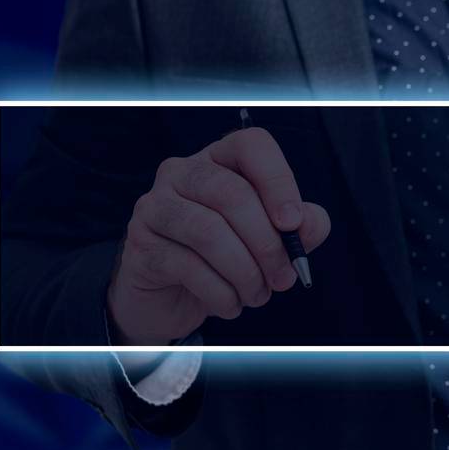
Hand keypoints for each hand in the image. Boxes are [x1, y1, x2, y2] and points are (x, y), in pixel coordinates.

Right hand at [107, 127, 330, 345]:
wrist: (173, 298)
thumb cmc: (230, 258)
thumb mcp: (273, 239)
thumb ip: (301, 226)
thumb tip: (308, 222)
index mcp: (219, 159)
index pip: (250, 145)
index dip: (278, 181)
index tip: (293, 224)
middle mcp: (180, 173)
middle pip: (232, 194)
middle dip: (268, 244)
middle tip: (285, 277)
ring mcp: (154, 206)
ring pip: (209, 233)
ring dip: (246, 273)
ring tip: (258, 295)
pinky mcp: (139, 244)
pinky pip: (188, 267)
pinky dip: (221, 293)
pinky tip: (231, 305)